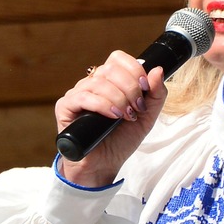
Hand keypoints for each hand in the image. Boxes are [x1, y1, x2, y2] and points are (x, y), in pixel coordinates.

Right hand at [54, 51, 168, 189]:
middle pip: (110, 68)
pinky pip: (83, 96)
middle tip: (136, 108)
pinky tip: (112, 117)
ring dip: (118, 98)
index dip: (134, 69)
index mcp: (109, 81)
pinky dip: (102, 105)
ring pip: (98, 82)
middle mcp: (92, 84)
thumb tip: (157, 70)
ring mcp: (77, 94)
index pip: (118, 58)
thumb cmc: (121, 140)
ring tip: (126, 116)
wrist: (105, 165)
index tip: (145, 89)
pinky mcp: (65, 107)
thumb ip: (156, 94)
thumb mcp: (146, 117)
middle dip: (130, 88)